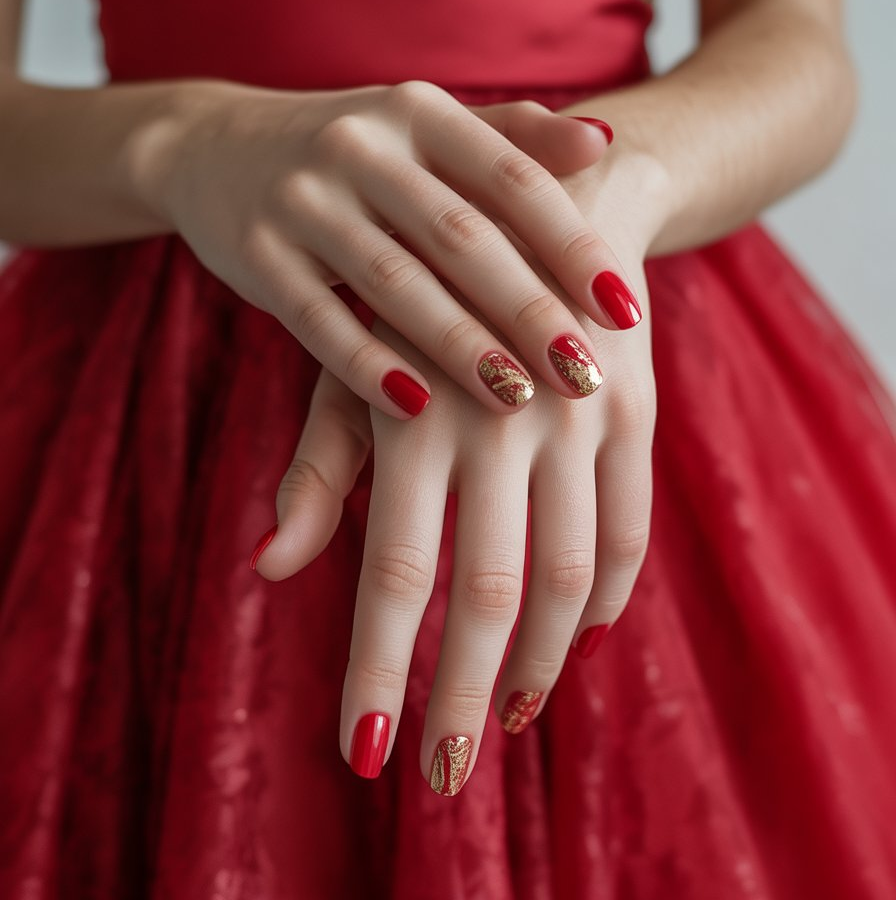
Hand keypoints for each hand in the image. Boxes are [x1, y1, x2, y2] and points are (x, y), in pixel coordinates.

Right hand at [144, 80, 641, 417]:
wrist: (217, 147)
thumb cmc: (356, 153)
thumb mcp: (426, 129)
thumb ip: (512, 139)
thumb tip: (606, 144)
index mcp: (417, 112)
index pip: (512, 179)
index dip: (572, 244)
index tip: (625, 308)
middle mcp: (360, 146)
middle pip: (460, 237)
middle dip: (527, 310)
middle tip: (585, 375)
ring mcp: (302, 199)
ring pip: (393, 283)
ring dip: (457, 346)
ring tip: (517, 399)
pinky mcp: (256, 253)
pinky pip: (318, 319)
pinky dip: (367, 366)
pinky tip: (414, 411)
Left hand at [255, 225, 655, 793]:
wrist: (542, 195)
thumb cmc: (419, 291)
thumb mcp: (355, 362)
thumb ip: (320, 465)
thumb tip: (267, 568)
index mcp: (415, 406)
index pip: (395, 568)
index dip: (378, 664)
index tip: (364, 752)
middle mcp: (501, 414)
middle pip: (487, 589)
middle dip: (463, 693)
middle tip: (444, 777)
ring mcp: (580, 411)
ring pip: (571, 572)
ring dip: (540, 662)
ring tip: (511, 722)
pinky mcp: (637, 406)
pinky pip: (631, 527)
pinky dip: (608, 600)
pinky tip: (576, 645)